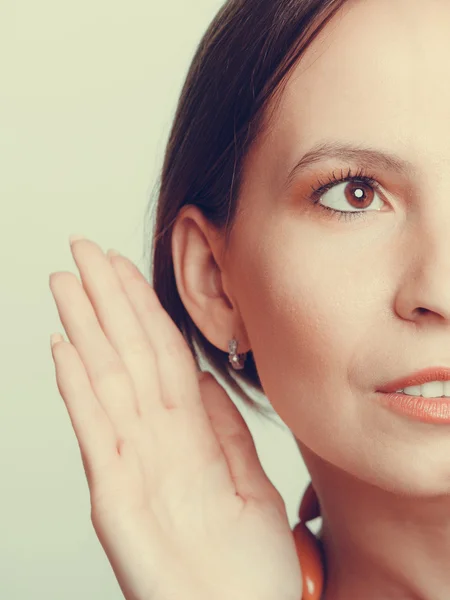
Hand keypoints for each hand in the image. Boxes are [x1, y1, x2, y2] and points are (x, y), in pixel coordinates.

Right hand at [49, 237, 301, 599]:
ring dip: (86, 329)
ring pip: (107, 381)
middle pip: (129, 355)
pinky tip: (66, 349)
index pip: (163, 355)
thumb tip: (207, 381)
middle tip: (84, 251)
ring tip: (66, 283)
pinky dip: (79, 390)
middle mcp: (155, 443)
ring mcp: (132, 467)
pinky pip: (97, 434)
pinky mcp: (116, 500)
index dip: (145, 309)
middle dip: (107, 299)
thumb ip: (224, 432)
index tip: (127, 267)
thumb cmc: (247, 567)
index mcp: (188, 437)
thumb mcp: (249, 486)